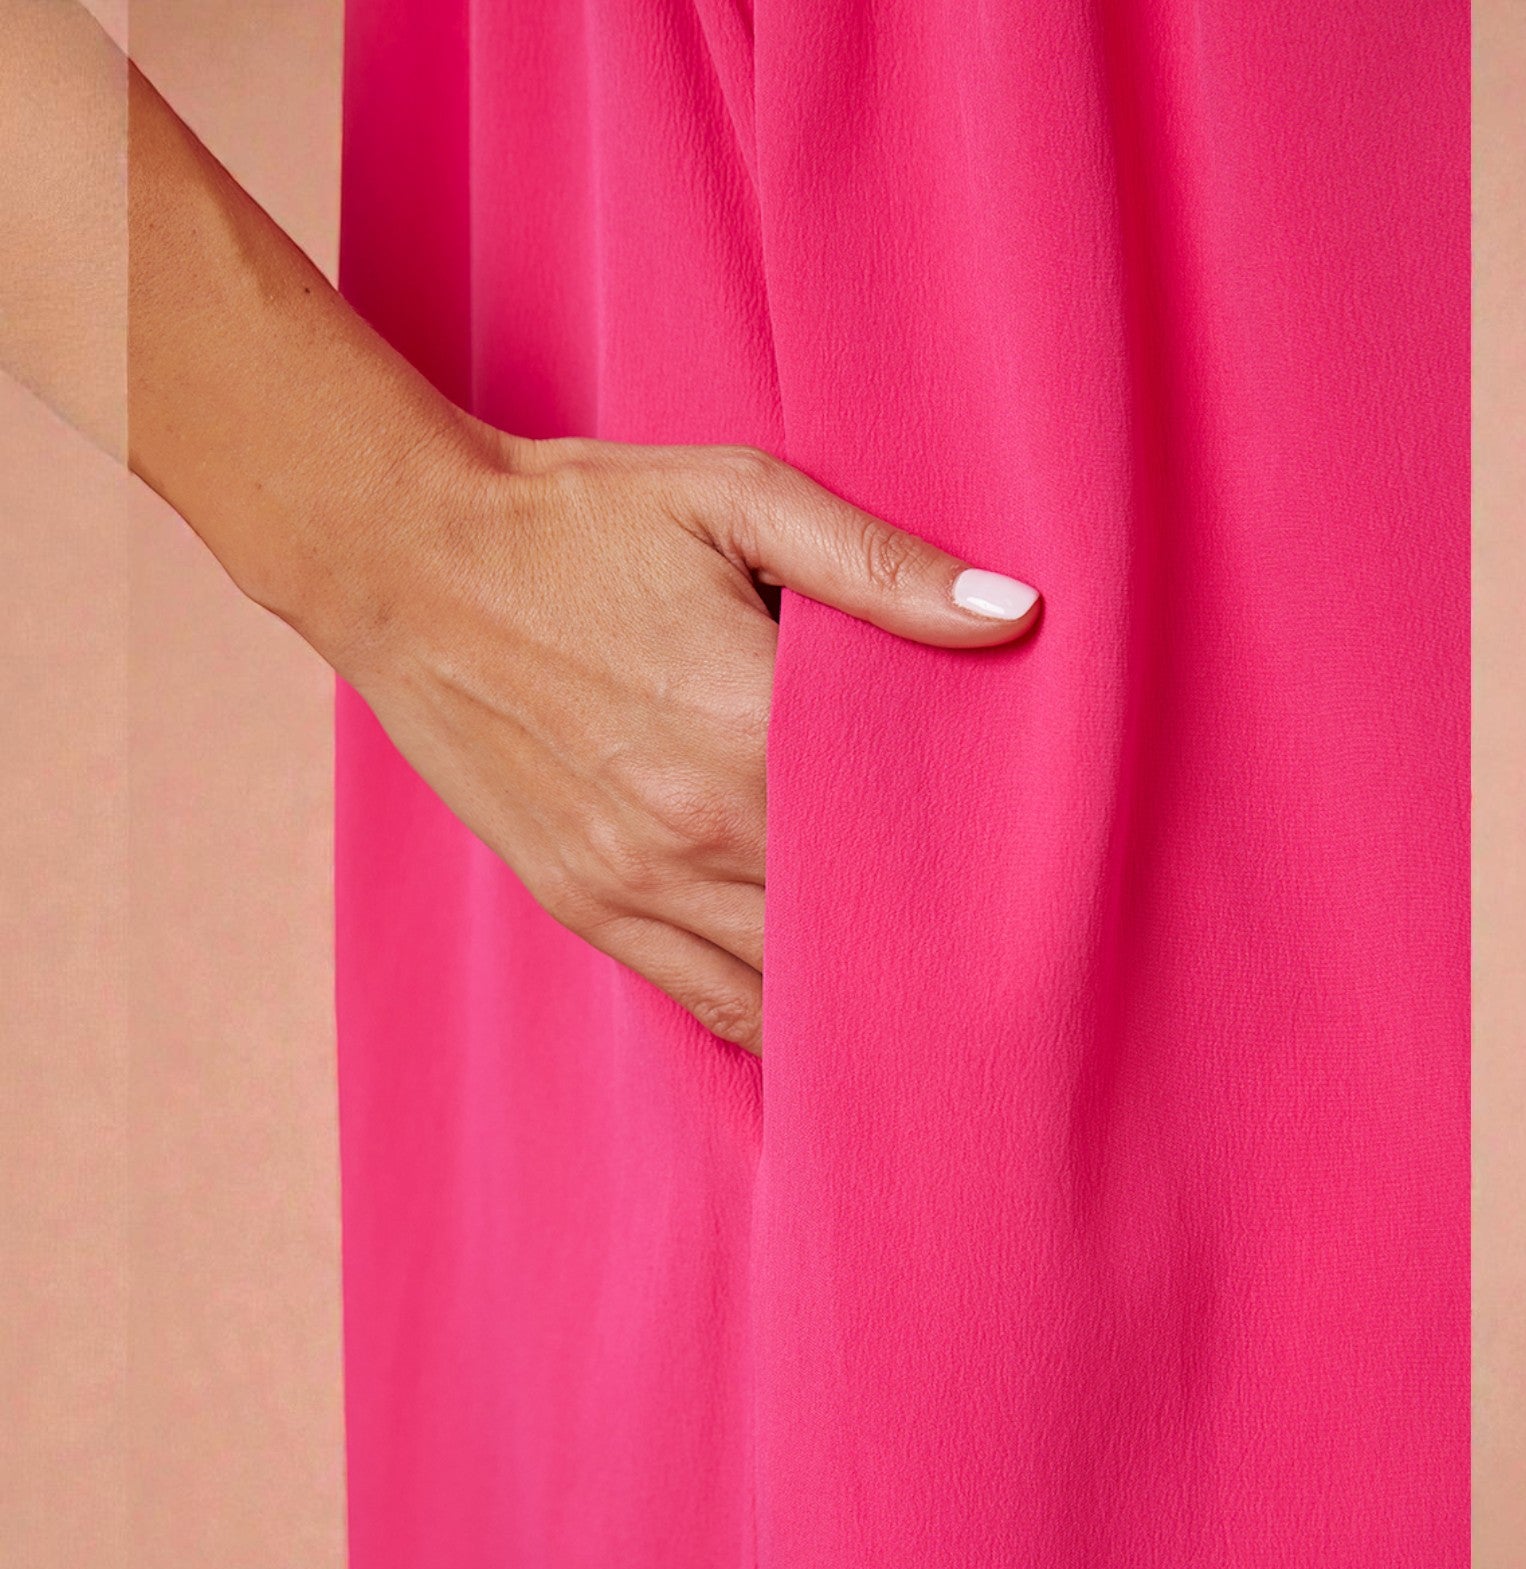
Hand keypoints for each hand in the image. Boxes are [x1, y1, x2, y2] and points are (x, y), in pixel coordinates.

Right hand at [295, 422, 1040, 1055]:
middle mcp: (697, 827)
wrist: (406, 556)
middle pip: (852, 931)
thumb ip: (880, 565)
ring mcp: (633, 881)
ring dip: (850, 1000)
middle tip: (998, 965)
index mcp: (750, 728)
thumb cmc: (580, 518)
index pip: (902, 840)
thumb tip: (1017, 612)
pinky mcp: (584, 903)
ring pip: (782, 990)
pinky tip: (818, 1022)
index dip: (973, 876)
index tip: (1027, 894)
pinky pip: (703, 1002)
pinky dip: (768, 1020)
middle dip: (924, 948)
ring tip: (923, 1008)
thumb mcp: (737, 497)